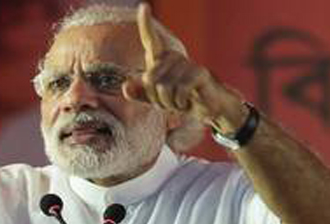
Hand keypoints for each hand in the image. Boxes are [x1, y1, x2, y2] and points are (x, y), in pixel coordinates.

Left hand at [124, 3, 245, 129]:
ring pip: (163, 88)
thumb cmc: (177, 99)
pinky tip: (188, 102)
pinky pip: (179, 92)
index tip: (143, 6)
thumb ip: (138, 93)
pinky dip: (180, 103)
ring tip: (179, 101)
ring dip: (169, 103)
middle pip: (149, 79)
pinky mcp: (199, 72)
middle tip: (169, 101)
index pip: (150, 38)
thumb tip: (125, 87)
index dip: (145, 23)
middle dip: (156, 98)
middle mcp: (173, 56)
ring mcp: (186, 63)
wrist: (204, 108)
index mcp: (160, 59)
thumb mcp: (153, 98)